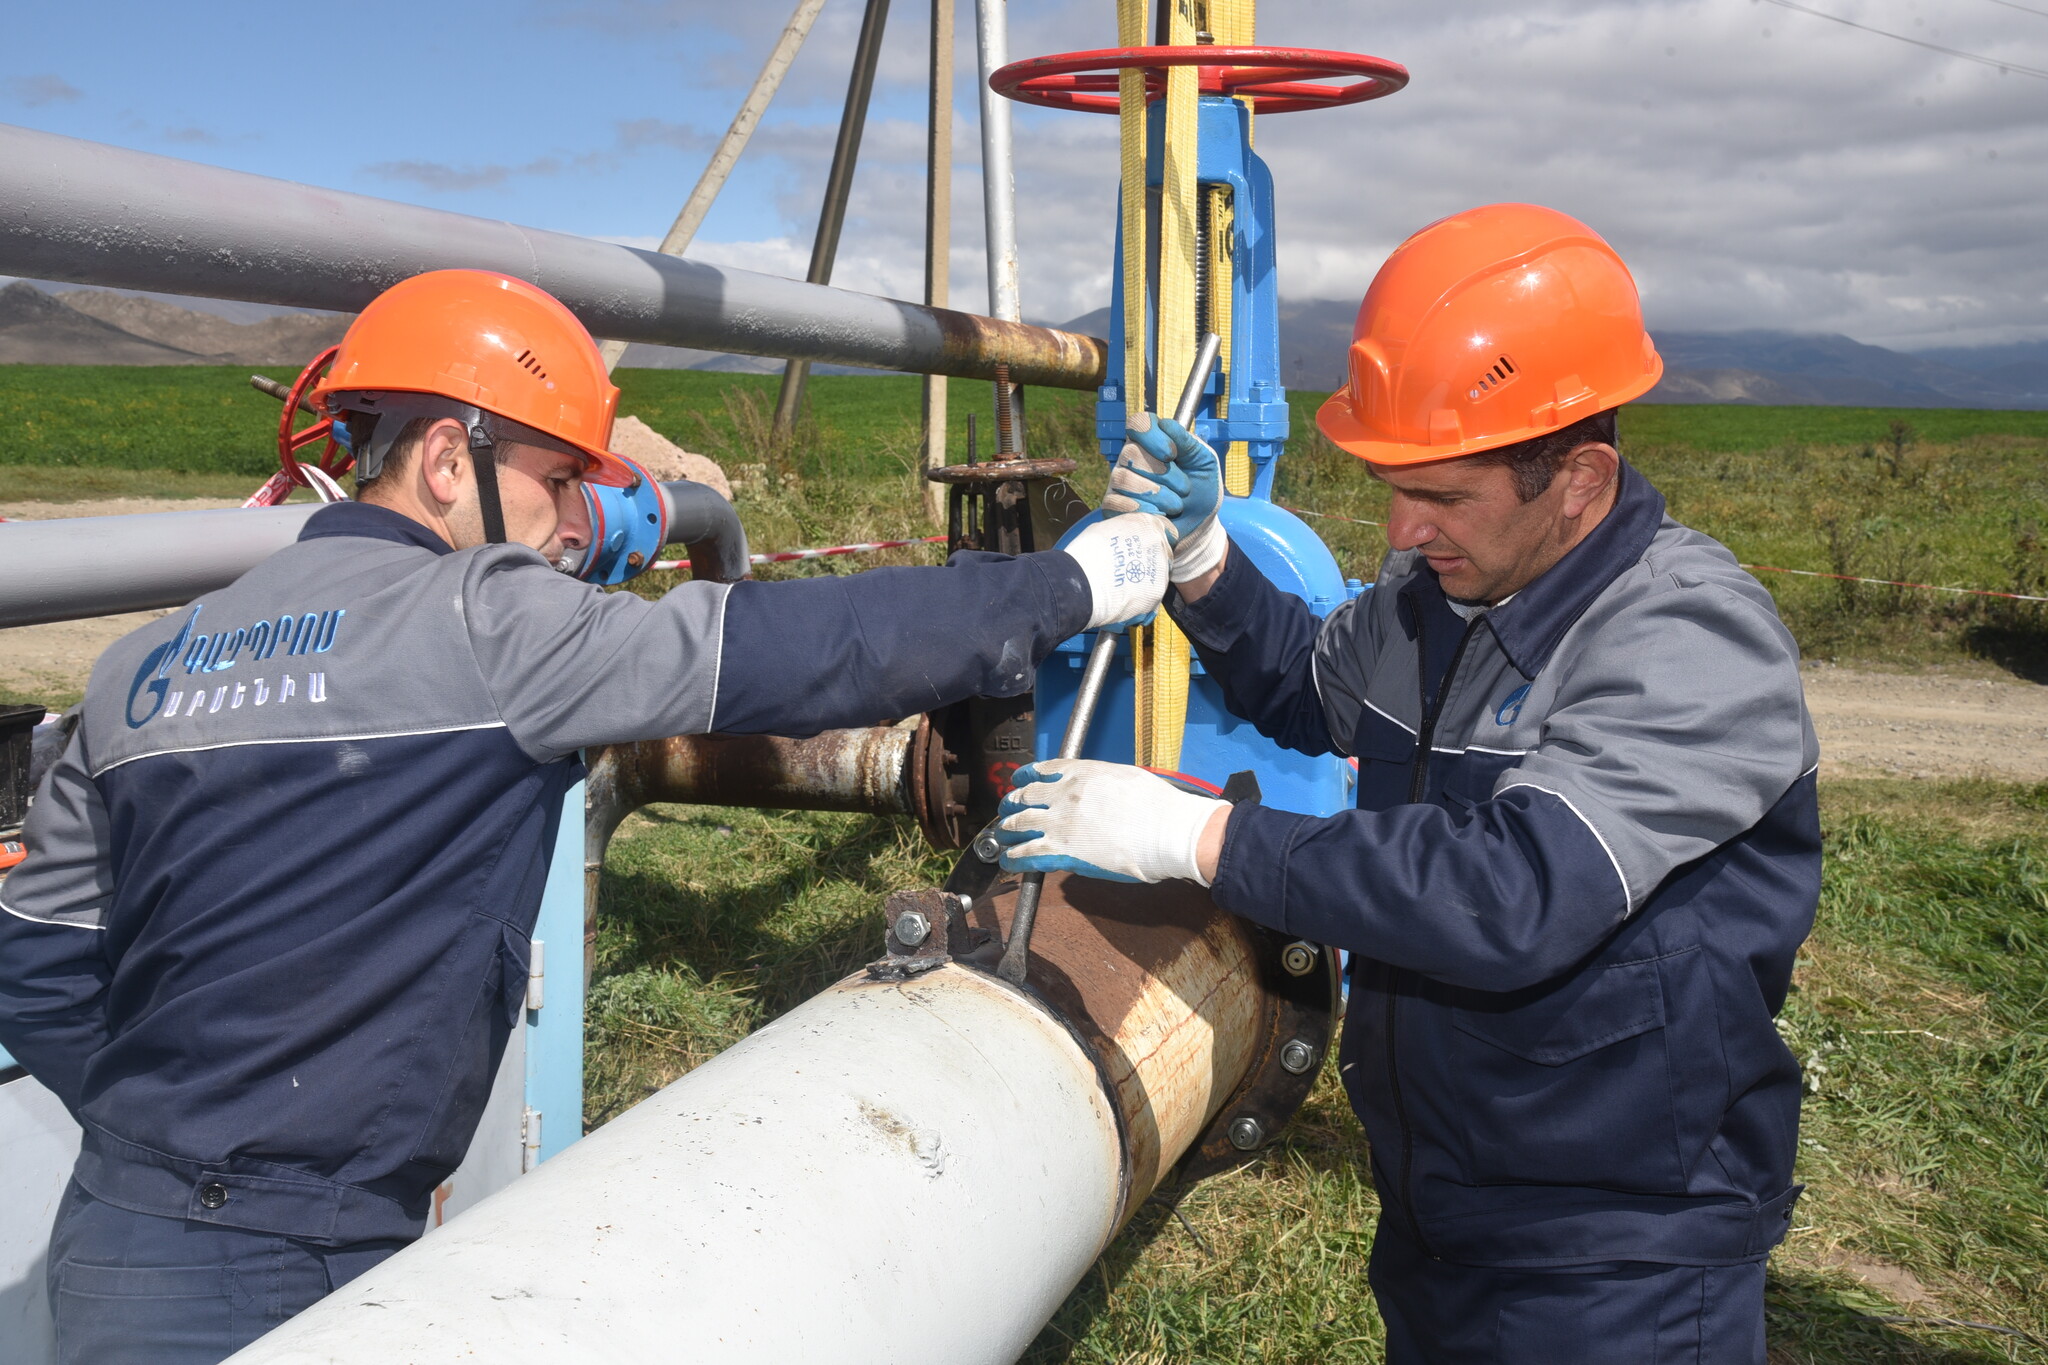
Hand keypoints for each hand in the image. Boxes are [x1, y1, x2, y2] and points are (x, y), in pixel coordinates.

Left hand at [994, 759, 1228, 885]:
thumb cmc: (1158, 806)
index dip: (1025, 777)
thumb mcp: (1125, 777)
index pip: (1042, 770)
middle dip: (1011, 805)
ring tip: (1001, 837)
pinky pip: (1027, 854)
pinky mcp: (1062, 852)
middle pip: (1024, 798)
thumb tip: (1095, 791)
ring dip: (1006, 831)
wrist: (1167, 832)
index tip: (1019, 781)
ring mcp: (1060, 823)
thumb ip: (1101, 782)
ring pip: (1019, 825)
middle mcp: (1065, 794)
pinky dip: (1014, 858)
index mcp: (1081, 773)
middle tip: (1006, 811)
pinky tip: (1009, 860)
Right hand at [1062, 515, 1171, 630]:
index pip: (1161, 528)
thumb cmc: (1086, 553)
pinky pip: (1153, 594)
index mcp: (1146, 523)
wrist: (1083, 583)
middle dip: (1149, 559)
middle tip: (1130, 568)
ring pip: (1159, 574)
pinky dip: (1142, 597)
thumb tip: (1122, 535)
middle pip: (1162, 552)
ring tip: (1124, 586)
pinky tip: (1125, 598)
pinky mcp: (1157, 591)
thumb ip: (1123, 530)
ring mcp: (1161, 568)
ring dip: (1146, 579)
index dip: (1149, 539)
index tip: (1140, 548)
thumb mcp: (1104, 528)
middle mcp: (1159, 543)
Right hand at [1101, 414, 1225, 583]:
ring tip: (1176, 505)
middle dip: (1164, 474)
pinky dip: (1146, 511)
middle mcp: (1130, 459)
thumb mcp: (1205, 462)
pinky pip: (1118, 504)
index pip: (1138, 424)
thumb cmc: (1201, 491)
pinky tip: (1161, 517)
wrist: (1199, 527)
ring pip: (1125, 479)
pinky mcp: (1113, 507)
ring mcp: (1119, 483)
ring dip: (1158, 495)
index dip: (1152, 436)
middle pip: (1131, 453)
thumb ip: (1188, 442)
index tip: (1171, 453)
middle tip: (1184, 488)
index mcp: (1152, 442)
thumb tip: (1166, 424)